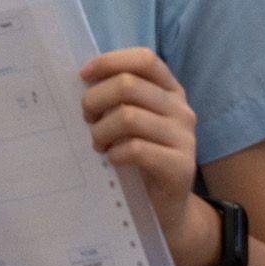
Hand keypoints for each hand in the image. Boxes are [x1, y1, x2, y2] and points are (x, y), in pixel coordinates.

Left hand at [81, 48, 204, 265]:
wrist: (164, 206)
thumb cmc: (138, 156)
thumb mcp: (128, 121)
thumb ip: (114, 98)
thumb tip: (79, 80)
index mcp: (169, 91)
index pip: (144, 59)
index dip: (109, 62)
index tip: (82, 76)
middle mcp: (181, 109)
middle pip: (127, 85)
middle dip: (94, 101)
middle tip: (86, 120)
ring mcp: (185, 138)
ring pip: (128, 117)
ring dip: (101, 131)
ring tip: (98, 144)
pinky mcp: (181, 166)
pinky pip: (136, 149)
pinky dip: (115, 154)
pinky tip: (113, 160)